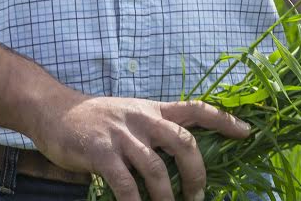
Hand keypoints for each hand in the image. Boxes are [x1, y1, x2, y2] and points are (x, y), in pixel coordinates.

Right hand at [29, 93, 250, 200]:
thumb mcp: (131, 113)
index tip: (248, 132)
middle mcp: (142, 119)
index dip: (224, 119)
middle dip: (197, 173)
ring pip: (156, 169)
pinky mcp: (100, 152)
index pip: (196, 109)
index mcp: (153, 109)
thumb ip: (154, 129)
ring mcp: (122, 135)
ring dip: (166, 197)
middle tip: (198, 197)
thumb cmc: (96, 118)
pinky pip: (125, 183)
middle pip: (184, 143)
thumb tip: (182, 157)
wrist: (53, 110)